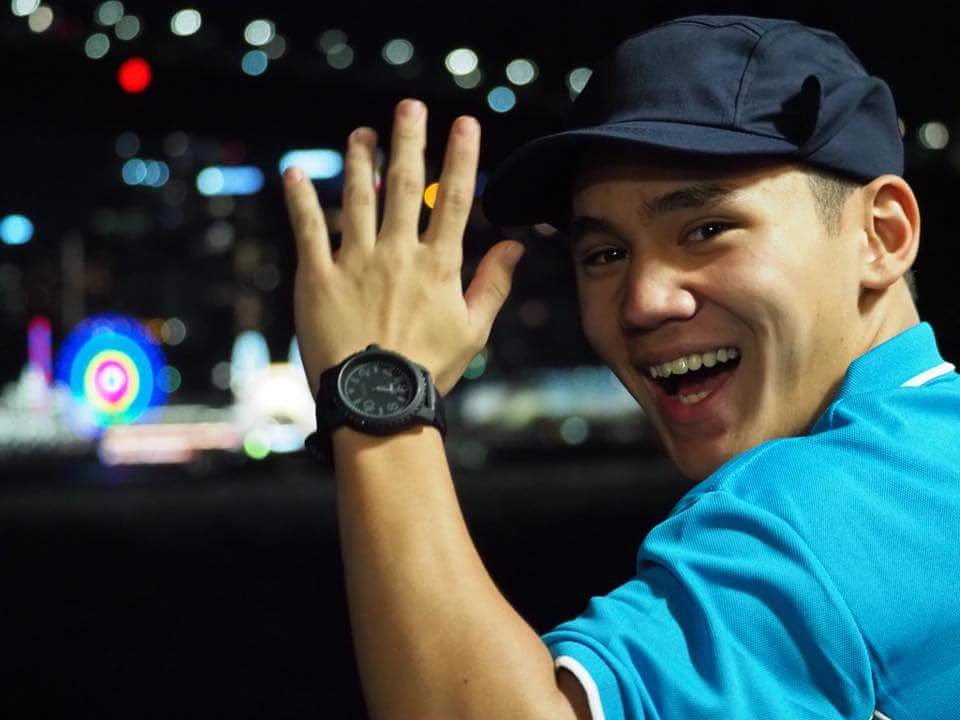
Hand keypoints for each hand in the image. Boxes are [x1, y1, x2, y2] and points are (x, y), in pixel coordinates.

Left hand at [283, 98, 525, 397]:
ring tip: (362, 132)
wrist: (378, 403)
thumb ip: (493, 282)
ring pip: (356, 198)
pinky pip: (308, 229)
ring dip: (359, 160)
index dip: (461, 158)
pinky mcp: (319, 278)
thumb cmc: (430, 369)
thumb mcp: (474, 330)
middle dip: (409, 140)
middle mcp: (398, 254)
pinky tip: (295, 172)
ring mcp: (356, 263)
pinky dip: (301, 199)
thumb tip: (515, 244)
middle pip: (403, 185)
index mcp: (438, 265)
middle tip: (409, 106)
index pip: (453, 199)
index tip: (464, 124)